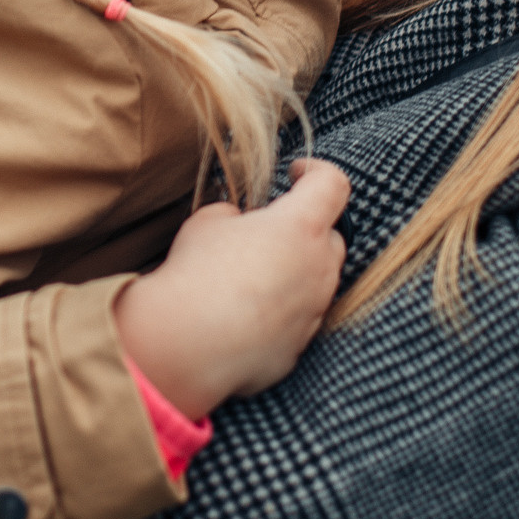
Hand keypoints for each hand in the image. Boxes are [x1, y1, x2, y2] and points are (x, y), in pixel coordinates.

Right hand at [111, 159, 350, 417]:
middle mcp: (318, 268)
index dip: (317, 171)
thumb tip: (242, 224)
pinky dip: (280, 310)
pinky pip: (299, 318)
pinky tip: (243, 314)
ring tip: (249, 277)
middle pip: (330, 237)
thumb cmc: (197, 274)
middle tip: (265, 233)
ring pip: (316, 281)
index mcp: (301, 226)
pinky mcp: (301, 346)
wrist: (185, 346)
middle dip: (305, 230)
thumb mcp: (208, 222)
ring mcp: (314, 310)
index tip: (295, 173)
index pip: (333, 184)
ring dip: (293, 271)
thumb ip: (237, 215)